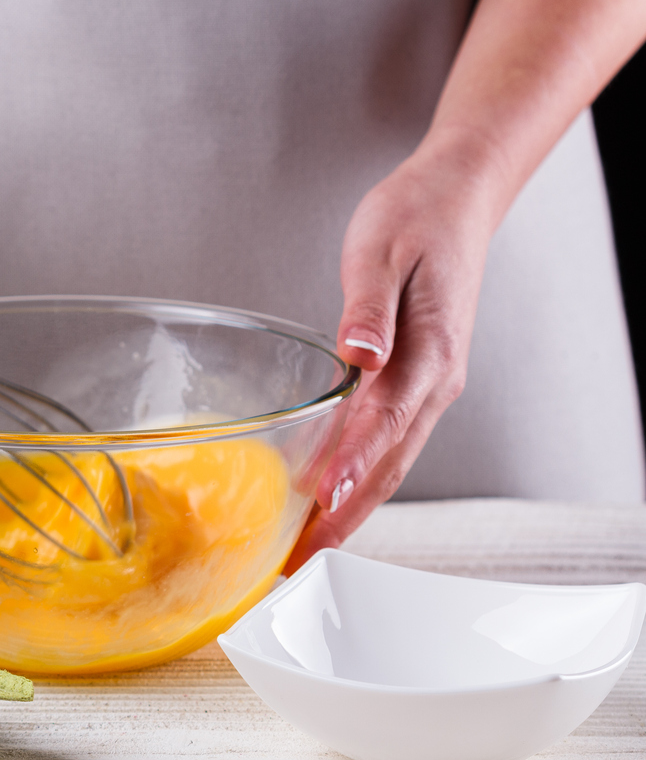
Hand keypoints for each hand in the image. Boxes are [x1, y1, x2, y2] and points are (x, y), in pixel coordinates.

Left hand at [284, 136, 503, 572]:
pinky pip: (390, 441)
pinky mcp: (417, 381)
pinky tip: (332, 494)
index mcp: (429, 352)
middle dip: (347, 515)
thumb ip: (368, 309)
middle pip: (391, 463)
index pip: (387, 421)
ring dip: (353, 506)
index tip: (323, 502)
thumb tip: (359, 355)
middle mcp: (436, 381)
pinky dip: (362, 476)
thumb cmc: (414, 219)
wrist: (455, 200)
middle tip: (304, 558)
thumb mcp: (380, 253)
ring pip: (392, 461)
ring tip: (311, 547)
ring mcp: (430, 386)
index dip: (355, 465)